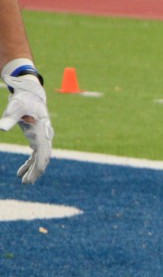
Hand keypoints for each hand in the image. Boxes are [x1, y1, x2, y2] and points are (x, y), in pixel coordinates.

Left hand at [0, 69, 52, 183]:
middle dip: (36, 171)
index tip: (32, 177)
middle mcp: (45, 136)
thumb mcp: (15, 107)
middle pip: (44, 158)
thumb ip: (9, 118)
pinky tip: (20, 172)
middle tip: (27, 183)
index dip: (38, 166)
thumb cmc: (24, 99)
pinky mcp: (37, 138)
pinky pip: (36, 155)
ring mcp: (43, 138)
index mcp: (42, 131)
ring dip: (33, 170)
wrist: (31, 93)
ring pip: (40, 158)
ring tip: (24, 181)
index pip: (43, 153)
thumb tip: (1, 129)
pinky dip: (29, 163)